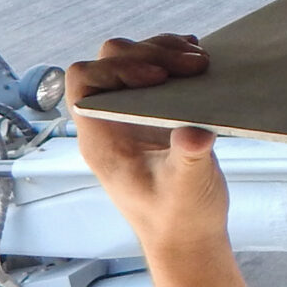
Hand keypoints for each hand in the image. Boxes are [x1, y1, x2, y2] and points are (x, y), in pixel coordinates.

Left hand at [68, 35, 227, 259]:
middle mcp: (112, 121)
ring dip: (166, 52)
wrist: (189, 235)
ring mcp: (134, 114)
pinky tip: (200, 61)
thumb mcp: (187, 190)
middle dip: (151, 54)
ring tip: (201, 62)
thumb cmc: (179, 219)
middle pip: (111, 61)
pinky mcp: (157, 112)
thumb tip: (193, 133)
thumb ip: (188, 160)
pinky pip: (157, 69)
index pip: (86, 82)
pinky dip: (176, 59)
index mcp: (101, 139)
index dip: (118, 69)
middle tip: (194, 65)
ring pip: (134, 59)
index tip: (159, 77)